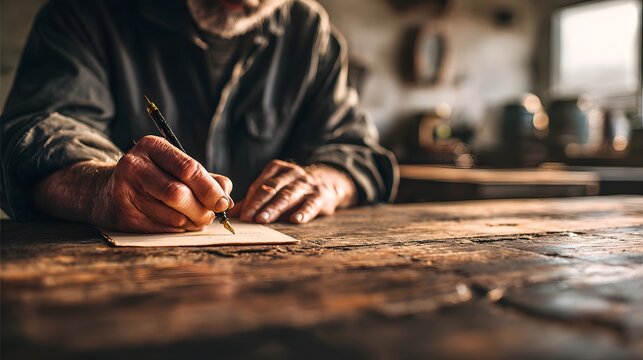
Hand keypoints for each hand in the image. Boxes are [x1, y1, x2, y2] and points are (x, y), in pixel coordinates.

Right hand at [33, 135, 232, 232]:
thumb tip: (227, 197)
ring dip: (191, 223)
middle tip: (209, 216)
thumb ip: (206, 179)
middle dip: (201, 210)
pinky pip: (161, 228)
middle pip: (178, 194)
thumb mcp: (177, 168)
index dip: (210, 189)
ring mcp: (125, 190)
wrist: (107, 191)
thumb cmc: (154, 178)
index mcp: (152, 146)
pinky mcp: (122, 215)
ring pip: (171, 215)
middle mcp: (134, 165)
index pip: (189, 169)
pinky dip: (177, 229)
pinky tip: (178, 224)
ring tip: (195, 219)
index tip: (223, 203)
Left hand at [231, 160, 356, 223]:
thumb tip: (233, 214)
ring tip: (263, 219)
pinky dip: (303, 212)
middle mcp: (292, 173)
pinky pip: (311, 204)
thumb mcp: (276, 188)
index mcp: (278, 169)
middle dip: (259, 203)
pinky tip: (296, 220)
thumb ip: (254, 200)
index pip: (260, 184)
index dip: (250, 200)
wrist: (327, 182)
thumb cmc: (293, 189)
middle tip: (248, 217)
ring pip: (288, 195)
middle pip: (272, 188)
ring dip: (274, 208)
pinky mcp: (320, 196)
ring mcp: (307, 184)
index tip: (241, 214)